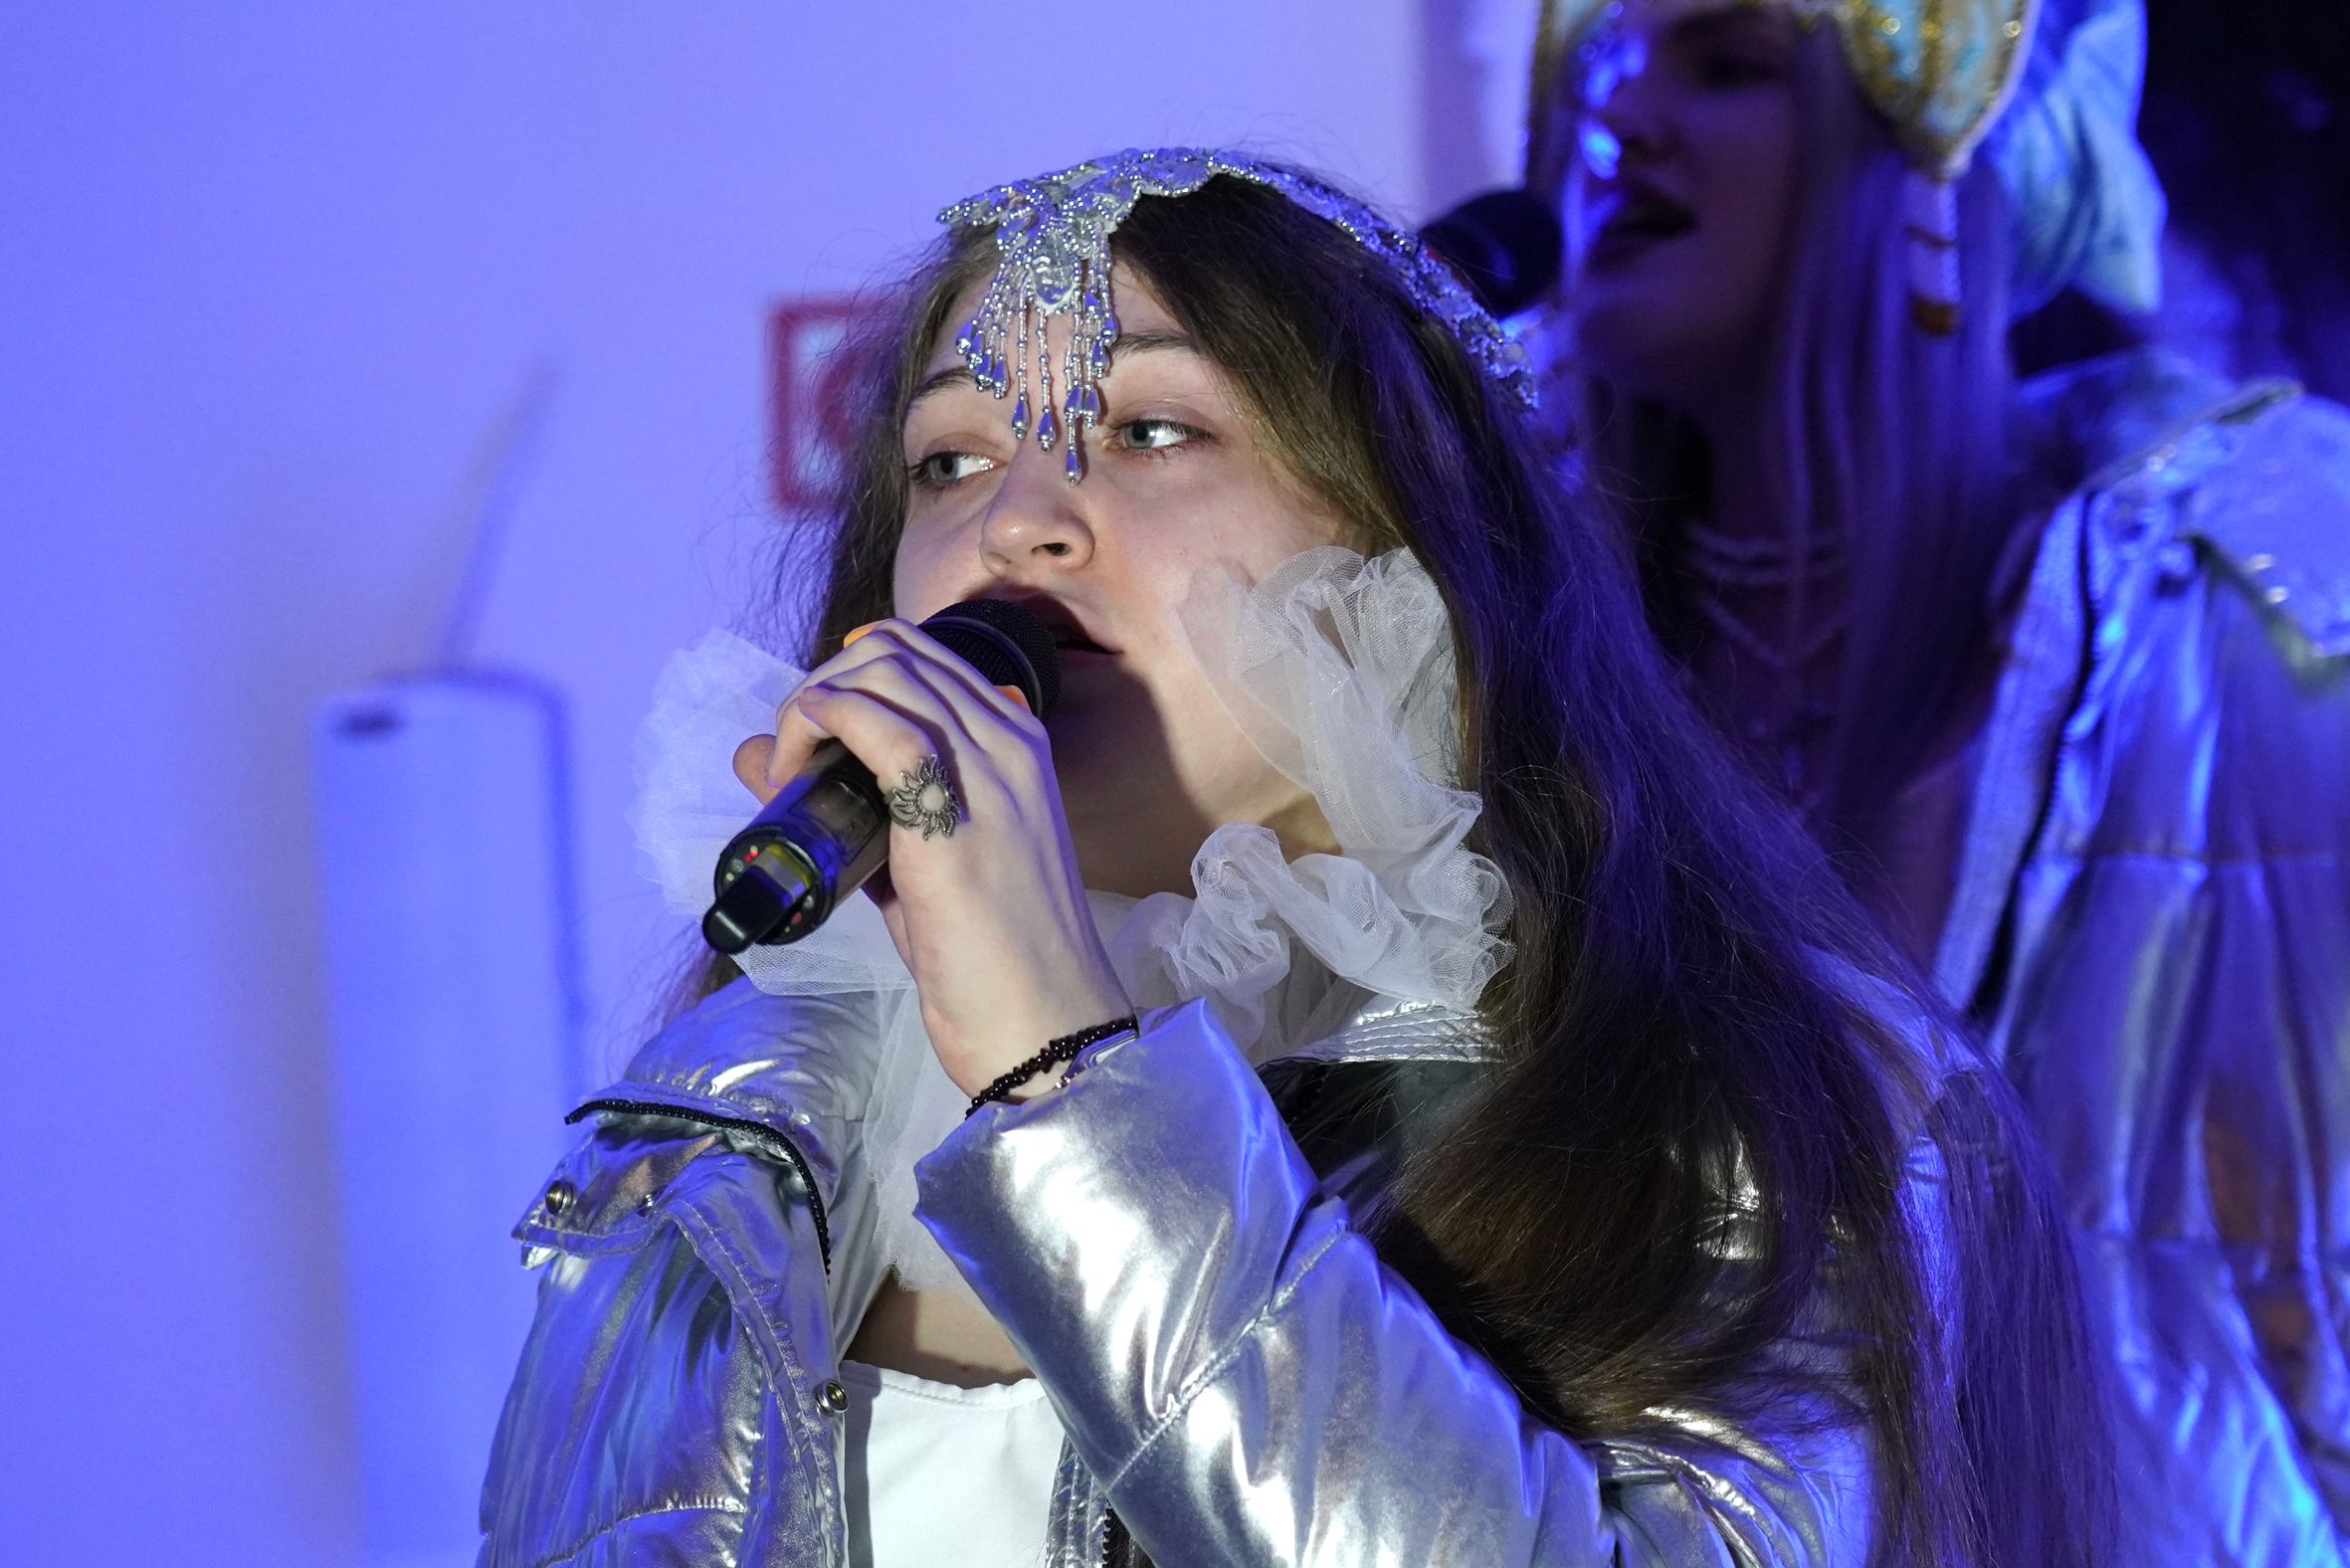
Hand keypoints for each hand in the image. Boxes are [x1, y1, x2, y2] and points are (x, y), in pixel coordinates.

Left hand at [731, 620, 1131, 1098]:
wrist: (1044, 1020)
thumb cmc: (990, 955)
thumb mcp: (924, 863)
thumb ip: (861, 809)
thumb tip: (763, 762)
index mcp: (1017, 744)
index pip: (923, 657)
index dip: (849, 679)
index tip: (814, 740)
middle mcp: (1008, 740)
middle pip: (895, 650)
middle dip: (823, 682)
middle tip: (792, 754)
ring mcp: (987, 771)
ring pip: (883, 672)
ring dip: (813, 702)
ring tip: (790, 768)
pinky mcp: (949, 811)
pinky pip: (876, 722)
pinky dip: (822, 721)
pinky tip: (795, 763)